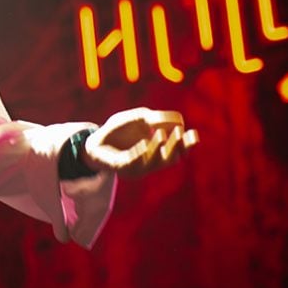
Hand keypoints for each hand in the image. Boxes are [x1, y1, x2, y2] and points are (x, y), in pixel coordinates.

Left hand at [83, 107, 198, 177]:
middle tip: (180, 132)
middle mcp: (151, 162)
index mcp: (159, 151)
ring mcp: (138, 167)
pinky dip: (140, 153)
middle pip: (170, 158)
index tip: (192, 133)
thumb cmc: (119, 130)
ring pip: (154, 162)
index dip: (187, 144)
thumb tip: (178, 121)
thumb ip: (156, 119)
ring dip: (158, 148)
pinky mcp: (122, 168)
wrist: (94, 140)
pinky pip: (134, 163)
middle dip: (176, 146)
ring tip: (160, 133)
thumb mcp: (139, 119)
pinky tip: (144, 143)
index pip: (178, 151)